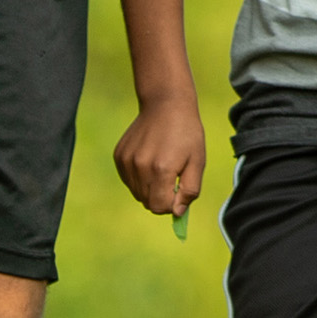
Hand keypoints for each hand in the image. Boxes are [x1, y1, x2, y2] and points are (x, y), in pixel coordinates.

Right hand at [112, 99, 205, 217]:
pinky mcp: (119, 156)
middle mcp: (140, 167)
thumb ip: (189, 190)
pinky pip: (128, 180)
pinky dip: (139, 177)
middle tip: (172, 177)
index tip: (178, 191)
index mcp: (162, 169)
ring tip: (161, 165)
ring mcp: (127, 161)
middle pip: (148, 202)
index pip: (160, 207)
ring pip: (137, 193)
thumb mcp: (198, 161)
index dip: (171, 205)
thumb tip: (177, 213)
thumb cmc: (186, 133)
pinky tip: (150, 159)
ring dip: (150, 187)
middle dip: (161, 197)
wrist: (166, 104)